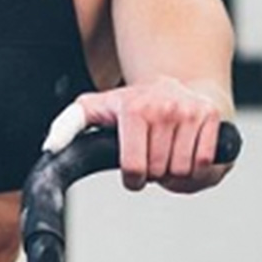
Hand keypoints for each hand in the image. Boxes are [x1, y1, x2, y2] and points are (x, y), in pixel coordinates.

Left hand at [44, 77, 232, 193]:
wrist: (178, 82)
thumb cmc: (135, 103)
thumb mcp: (97, 107)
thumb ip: (68, 125)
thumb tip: (50, 147)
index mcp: (133, 108)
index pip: (135, 169)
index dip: (134, 179)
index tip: (134, 171)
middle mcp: (162, 107)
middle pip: (159, 172)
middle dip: (156, 173)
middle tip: (154, 157)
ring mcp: (189, 111)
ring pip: (184, 172)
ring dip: (177, 173)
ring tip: (169, 154)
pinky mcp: (211, 117)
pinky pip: (206, 164)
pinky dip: (198, 169)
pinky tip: (187, 153)